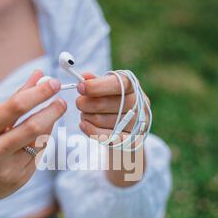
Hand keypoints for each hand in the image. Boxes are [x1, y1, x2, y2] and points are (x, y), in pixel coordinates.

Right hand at [0, 71, 65, 209]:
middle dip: (52, 111)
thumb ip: (15, 99)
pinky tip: (36, 139)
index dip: (39, 94)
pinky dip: (41, 143)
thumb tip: (39, 75)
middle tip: (63, 101)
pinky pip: (38, 156)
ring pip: (40, 142)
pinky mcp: (19, 180)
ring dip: (49, 126)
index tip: (54, 83)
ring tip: (51, 115)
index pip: (16, 107)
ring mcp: (7, 168)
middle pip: (33, 127)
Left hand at [75, 72, 149, 186]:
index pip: (118, 84)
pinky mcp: (128, 140)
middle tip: (79, 102)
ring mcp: (135, 124)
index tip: (80, 87)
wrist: (129, 127)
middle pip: (105, 103)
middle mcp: (138, 104)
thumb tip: (84, 77)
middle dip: (86, 103)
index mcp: (133, 86)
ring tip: (85, 114)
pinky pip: (103, 136)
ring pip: (101, 120)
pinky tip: (83, 124)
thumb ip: (96, 82)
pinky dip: (89, 129)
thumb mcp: (108, 89)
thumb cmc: (115, 102)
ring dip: (86, 116)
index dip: (96, 86)